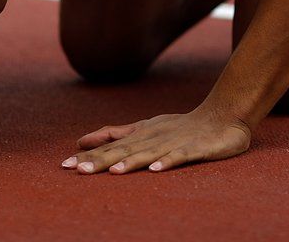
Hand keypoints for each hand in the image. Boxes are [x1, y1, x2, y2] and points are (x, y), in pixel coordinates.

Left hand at [62, 107, 251, 173]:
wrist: (223, 116)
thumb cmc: (180, 126)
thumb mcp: (144, 127)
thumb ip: (114, 134)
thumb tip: (81, 141)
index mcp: (140, 135)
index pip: (110, 147)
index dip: (89, 156)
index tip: (65, 166)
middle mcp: (153, 139)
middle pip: (124, 151)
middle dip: (101, 161)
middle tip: (78, 171)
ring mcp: (174, 143)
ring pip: (149, 153)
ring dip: (130, 162)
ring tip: (113, 172)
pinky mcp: (195, 149)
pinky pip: (180, 157)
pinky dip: (168, 162)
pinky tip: (155, 170)